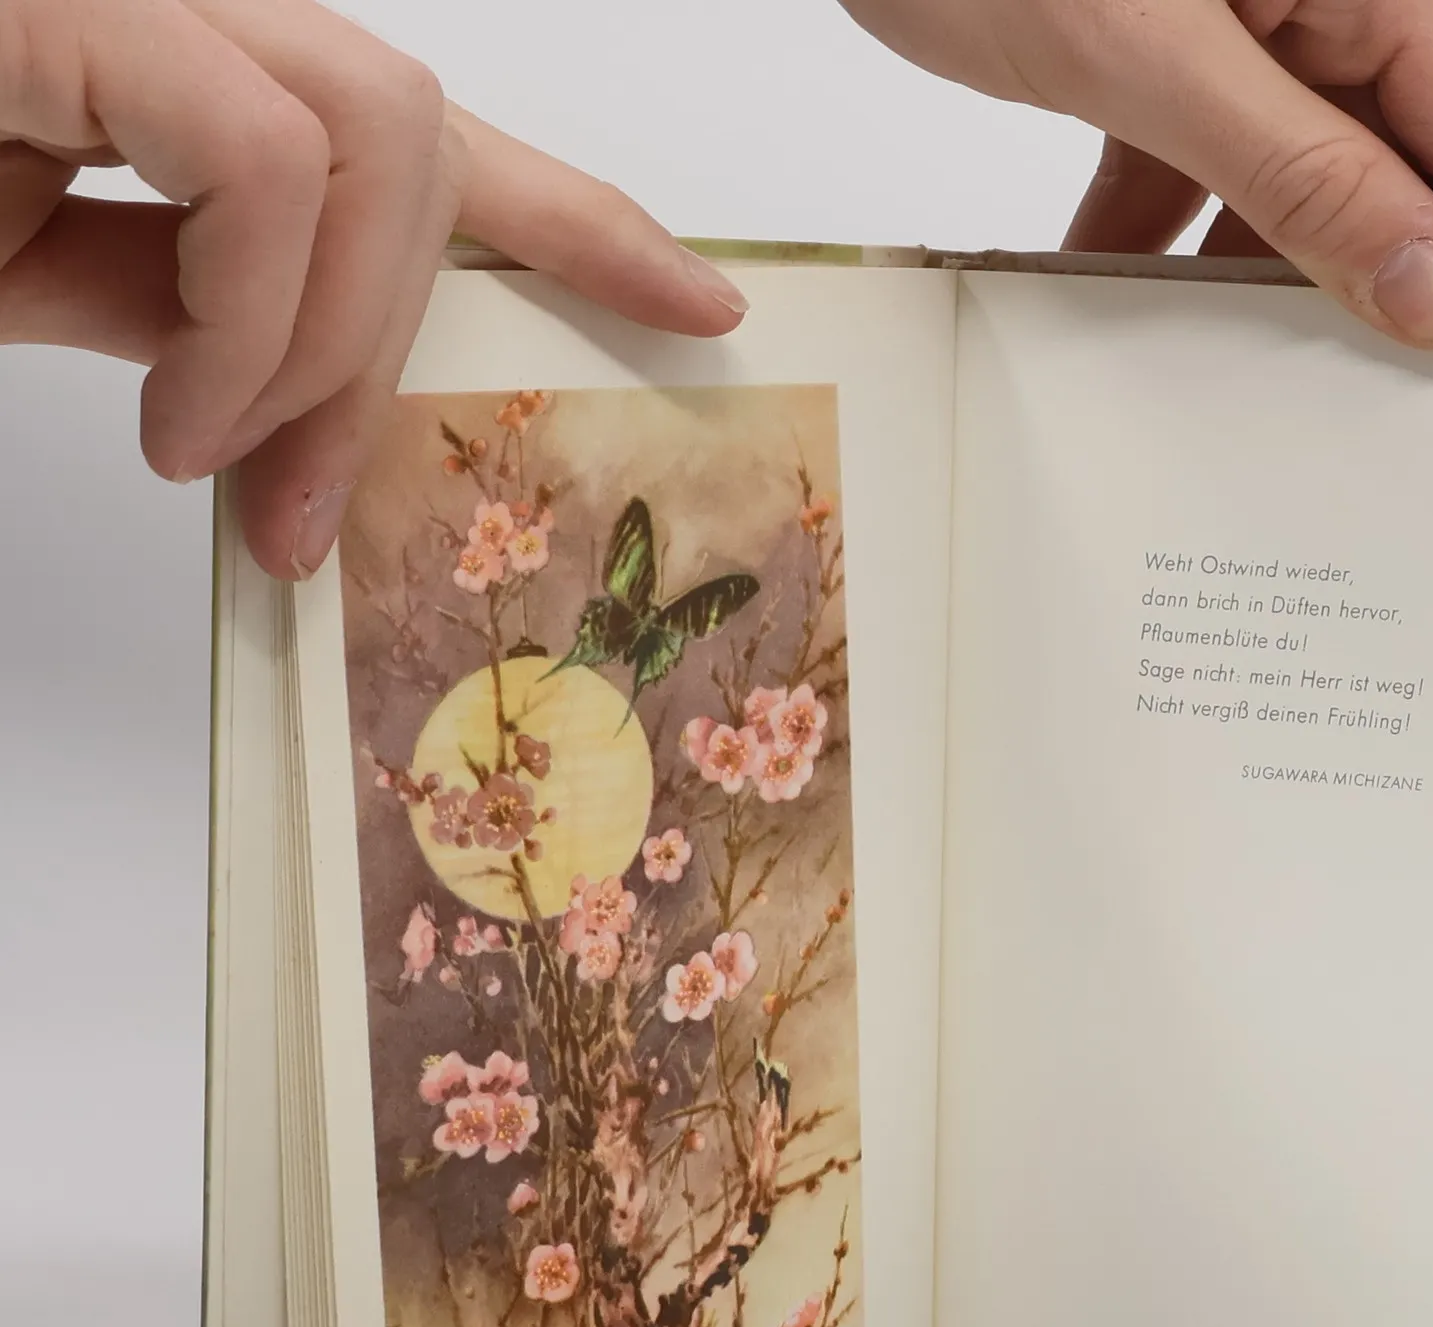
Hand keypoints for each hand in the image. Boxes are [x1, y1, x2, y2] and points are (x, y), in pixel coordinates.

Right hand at [0, 0, 748, 578]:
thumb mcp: (41, 278)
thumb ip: (186, 315)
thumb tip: (300, 425)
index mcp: (176, 59)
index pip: (418, 127)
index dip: (576, 209)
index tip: (697, 296)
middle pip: (415, 131)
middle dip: (393, 337)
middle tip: (295, 493)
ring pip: (366, 133)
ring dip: (317, 339)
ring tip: (203, 446)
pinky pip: (255, 156)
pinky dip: (242, 317)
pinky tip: (167, 411)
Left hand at [840, 0, 1432, 348]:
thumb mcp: (1155, 58)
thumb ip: (1303, 174)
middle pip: (1401, 166)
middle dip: (1375, 282)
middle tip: (1343, 405)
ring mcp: (1241, 25)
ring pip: (1296, 181)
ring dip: (1258, 275)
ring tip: (1230, 368)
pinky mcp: (1156, 52)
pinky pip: (1195, 166)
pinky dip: (1159, 238)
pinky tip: (1119, 297)